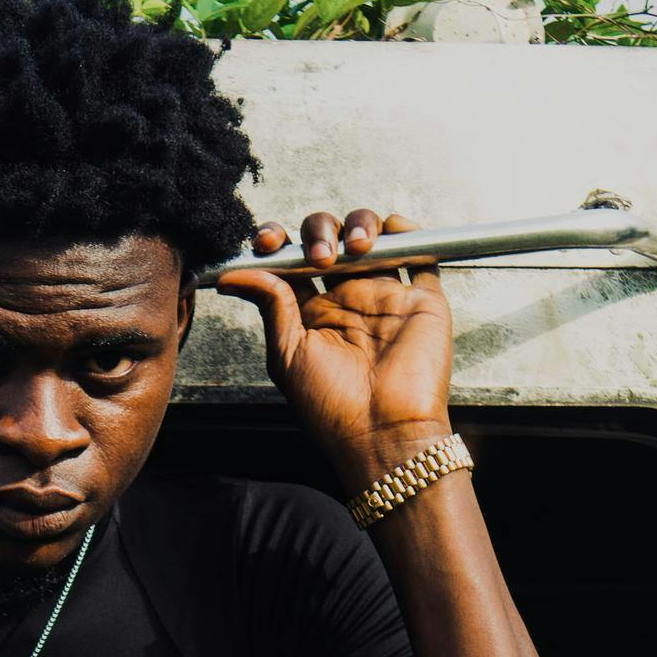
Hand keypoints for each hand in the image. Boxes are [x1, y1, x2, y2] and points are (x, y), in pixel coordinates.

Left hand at [216, 209, 453, 497]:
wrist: (383, 432)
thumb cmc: (331, 407)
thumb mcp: (287, 354)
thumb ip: (270, 304)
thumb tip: (234, 273)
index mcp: (311, 314)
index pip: (291, 261)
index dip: (278, 241)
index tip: (267, 242)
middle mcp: (346, 300)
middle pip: (329, 239)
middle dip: (318, 231)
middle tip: (319, 257)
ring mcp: (384, 296)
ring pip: (370, 235)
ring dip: (359, 224)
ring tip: (354, 249)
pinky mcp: (421, 299)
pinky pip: (418, 251)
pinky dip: (404, 229)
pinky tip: (389, 233)